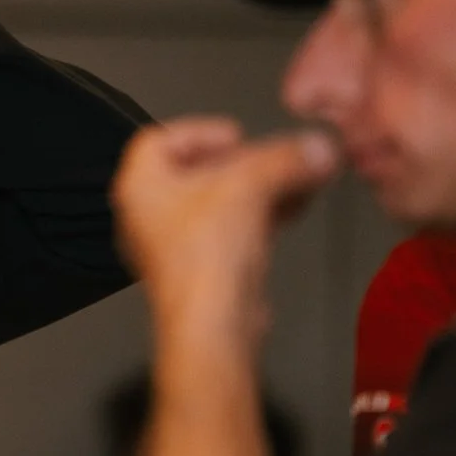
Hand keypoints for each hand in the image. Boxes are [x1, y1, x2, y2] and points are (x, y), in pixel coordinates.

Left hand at [111, 118, 340, 342]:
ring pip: (222, 203)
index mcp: (140, 185)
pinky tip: (298, 205)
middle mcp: (149, 215)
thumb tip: (316, 147)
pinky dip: (263, 214)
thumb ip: (285, 160)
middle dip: (248, 161)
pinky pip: (233, 230)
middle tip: (281, 155)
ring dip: (263, 187)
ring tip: (302, 176)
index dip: (200, 131)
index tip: (236, 133)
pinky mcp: (203, 271)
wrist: (213, 323)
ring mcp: (175, 246)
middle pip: (199, 172)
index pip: (160, 141)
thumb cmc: (204, 257)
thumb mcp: (250, 186)